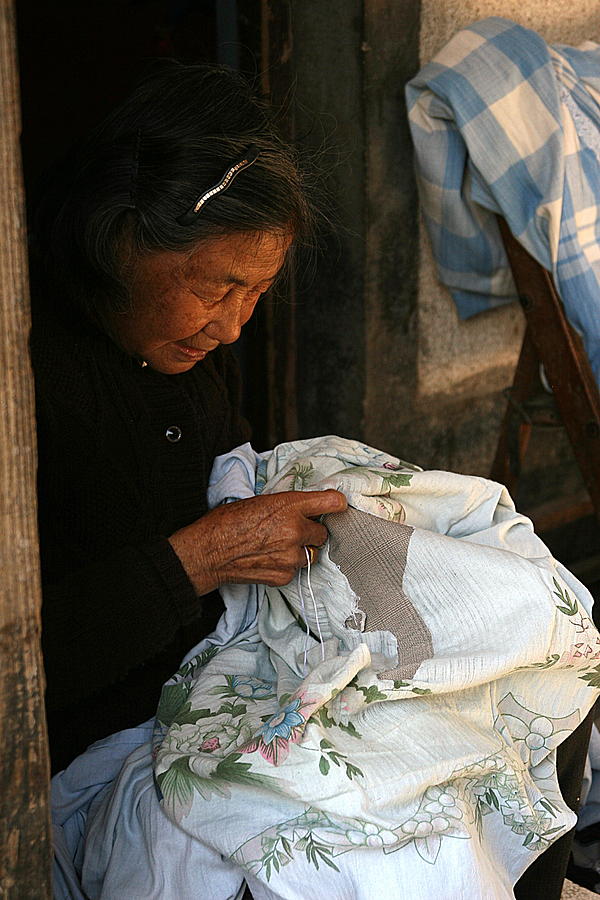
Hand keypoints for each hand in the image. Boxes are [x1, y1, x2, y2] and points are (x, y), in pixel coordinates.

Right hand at [168, 489, 346, 594]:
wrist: (207, 552)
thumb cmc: (227, 522)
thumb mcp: (259, 501)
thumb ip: (287, 505)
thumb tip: (305, 508)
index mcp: (289, 506)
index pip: (332, 502)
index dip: (336, 504)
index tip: (336, 506)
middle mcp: (295, 531)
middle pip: (323, 532)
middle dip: (312, 532)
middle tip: (294, 530)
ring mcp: (291, 556)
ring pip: (312, 554)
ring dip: (301, 550)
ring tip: (279, 546)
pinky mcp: (285, 575)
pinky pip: (297, 570)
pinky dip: (288, 566)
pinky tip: (270, 559)